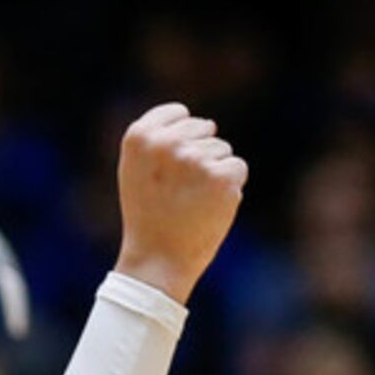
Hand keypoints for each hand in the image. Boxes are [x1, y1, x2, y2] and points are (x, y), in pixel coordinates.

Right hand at [113, 103, 247, 305]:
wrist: (157, 261)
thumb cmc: (147, 215)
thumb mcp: (136, 170)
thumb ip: (158, 139)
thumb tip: (201, 122)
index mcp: (139, 137)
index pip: (178, 113)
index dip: (178, 139)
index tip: (165, 169)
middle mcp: (166, 143)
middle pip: (204, 128)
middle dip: (197, 155)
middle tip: (177, 190)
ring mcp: (195, 159)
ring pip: (221, 149)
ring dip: (213, 173)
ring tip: (190, 201)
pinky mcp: (222, 176)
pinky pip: (237, 168)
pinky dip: (229, 188)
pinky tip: (207, 207)